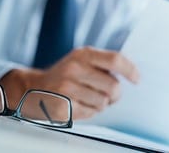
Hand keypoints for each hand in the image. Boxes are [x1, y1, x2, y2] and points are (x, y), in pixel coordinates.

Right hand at [0, 47, 139, 119]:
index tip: (136, 79)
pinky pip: (92, 113)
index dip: (130, 70)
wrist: (32, 88)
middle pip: (113, 86)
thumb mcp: (81, 60)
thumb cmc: (64, 75)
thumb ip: (103, 63)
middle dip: (115, 94)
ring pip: (104, 102)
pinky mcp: (63, 107)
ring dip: (102, 103)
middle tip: (110, 95)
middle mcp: (74, 69)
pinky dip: (91, 111)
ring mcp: (67, 88)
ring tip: (89, 98)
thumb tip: (130, 73)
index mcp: (82, 54)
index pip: (115, 60)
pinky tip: (79, 105)